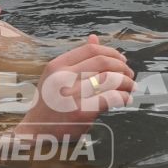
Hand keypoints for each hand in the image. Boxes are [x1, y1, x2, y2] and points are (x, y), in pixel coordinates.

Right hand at [20, 34, 134, 136]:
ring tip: (130, 86)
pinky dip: (123, 97)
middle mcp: (63, 77)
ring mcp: (72, 95)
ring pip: (110, 79)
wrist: (36, 130)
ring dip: (126, 82)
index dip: (111, 52)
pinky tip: (125, 99)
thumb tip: (95, 37)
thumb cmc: (50, 102)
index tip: (121, 60)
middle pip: (103, 62)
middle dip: (122, 66)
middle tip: (129, 74)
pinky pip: (110, 98)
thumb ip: (77, 58)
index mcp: (57, 65)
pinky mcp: (81, 112)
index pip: (91, 49)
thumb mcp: (57, 75)